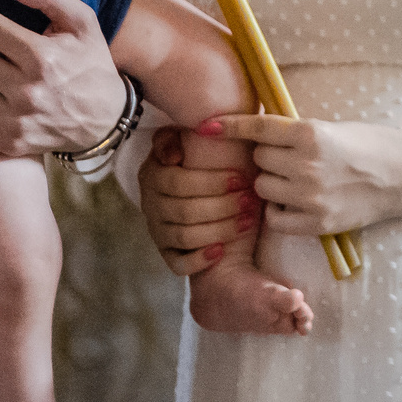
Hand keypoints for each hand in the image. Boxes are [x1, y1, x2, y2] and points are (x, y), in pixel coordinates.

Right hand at [137, 128, 253, 277]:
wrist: (195, 191)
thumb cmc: (197, 163)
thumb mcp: (187, 141)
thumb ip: (179, 137)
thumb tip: (179, 150)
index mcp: (153, 174)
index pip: (178, 182)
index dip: (211, 182)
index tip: (241, 178)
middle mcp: (151, 204)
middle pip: (185, 211)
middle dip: (222, 206)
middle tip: (250, 200)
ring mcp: (158, 231)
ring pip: (185, 236)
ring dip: (219, 229)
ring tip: (247, 221)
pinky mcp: (167, 253)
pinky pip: (177, 264)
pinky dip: (199, 260)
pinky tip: (221, 250)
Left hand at [207, 114, 401, 238]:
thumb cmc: (369, 145)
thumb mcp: (332, 128)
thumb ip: (295, 133)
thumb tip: (256, 134)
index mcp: (311, 134)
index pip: (258, 128)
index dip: (230, 126)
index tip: (207, 125)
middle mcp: (307, 164)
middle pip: (258, 160)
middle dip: (267, 158)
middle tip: (288, 158)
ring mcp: (310, 196)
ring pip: (262, 188)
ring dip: (272, 183)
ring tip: (296, 180)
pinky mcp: (316, 222)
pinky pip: (275, 218)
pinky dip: (280, 210)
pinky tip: (297, 202)